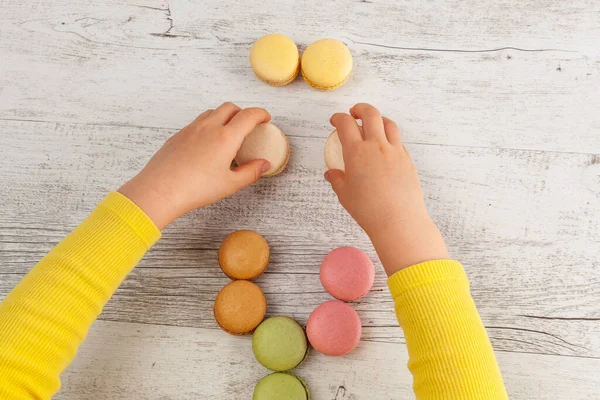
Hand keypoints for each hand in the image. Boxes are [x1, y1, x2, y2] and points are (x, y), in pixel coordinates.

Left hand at [119, 102, 270, 229]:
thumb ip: (251, 172)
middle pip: (230, 107)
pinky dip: (208, 125)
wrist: (160, 190)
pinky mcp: (178, 135)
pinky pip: (197, 122)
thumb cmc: (195, 189)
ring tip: (228, 132)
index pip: (248, 116)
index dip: (260, 114)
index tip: (265, 118)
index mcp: (226, 137)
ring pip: (212, 112)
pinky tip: (207, 143)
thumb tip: (263, 164)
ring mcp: (191, 129)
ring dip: (224, 116)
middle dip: (243, 112)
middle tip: (248, 125)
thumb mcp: (230, 184)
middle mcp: (209, 127)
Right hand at [326, 103, 447, 274]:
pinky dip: (390, 138)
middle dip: (360, 108)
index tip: (334, 120)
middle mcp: (377, 146)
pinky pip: (398, 141)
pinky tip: (385, 148)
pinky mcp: (407, 160)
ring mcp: (395, 151)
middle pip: (371, 114)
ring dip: (379, 119)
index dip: (338, 117)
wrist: (398, 220)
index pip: (345, 124)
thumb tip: (331, 173)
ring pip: (389, 124)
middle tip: (354, 112)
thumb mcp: (345, 195)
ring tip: (373, 125)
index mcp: (357, 152)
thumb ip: (337, 179)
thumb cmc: (368, 210)